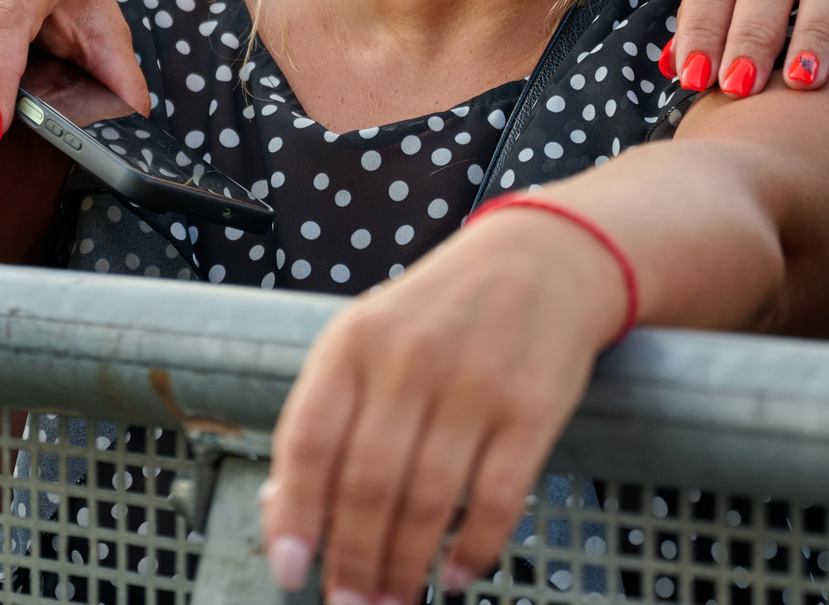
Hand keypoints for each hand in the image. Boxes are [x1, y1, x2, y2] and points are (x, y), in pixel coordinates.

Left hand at [260, 207, 626, 600]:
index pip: (308, 440)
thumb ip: (329, 414)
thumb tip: (284, 510)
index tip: (290, 572)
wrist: (544, 258)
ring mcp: (474, 382)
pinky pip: (497, 497)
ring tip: (395, 600)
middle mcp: (409, 358)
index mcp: (353, 341)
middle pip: (368, 481)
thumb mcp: (369, 337)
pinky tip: (456, 573)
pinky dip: (475, 547)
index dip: (295, 515)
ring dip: (407, 564)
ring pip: (429, 498)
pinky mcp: (532, 407)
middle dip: (354, 560)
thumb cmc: (441, 313)